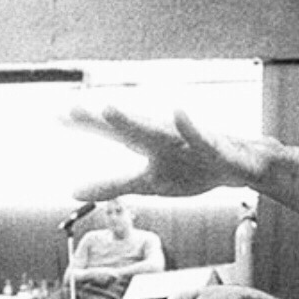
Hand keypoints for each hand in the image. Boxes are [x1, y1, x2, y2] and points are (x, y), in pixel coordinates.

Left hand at [68, 106, 276, 200]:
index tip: (53, 115)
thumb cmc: (195, 168)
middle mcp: (164, 137)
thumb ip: (113, 186)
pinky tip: (178, 113)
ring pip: (158, 129)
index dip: (84, 126)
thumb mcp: (151, 184)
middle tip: (70, 107)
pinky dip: (189, 126)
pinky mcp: (215, 146)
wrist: (245, 164)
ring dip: (135, 120)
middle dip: (100, 119)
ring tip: (109, 108)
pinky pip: (201, 136)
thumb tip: (70, 191)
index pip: (111, 134)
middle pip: (127, 127)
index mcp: (147, 146)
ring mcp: (188, 139)